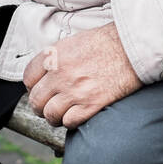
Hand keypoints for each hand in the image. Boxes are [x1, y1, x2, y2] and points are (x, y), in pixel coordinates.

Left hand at [23, 22, 141, 128]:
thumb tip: (46, 74)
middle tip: (49, 105)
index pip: (28, 78)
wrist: (133, 47)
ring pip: (50, 114)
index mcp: (54, 55)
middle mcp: (60, 74)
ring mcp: (75, 90)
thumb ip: (57, 58)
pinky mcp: (91, 104)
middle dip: (41, 106)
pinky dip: (70, 122)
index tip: (40, 89)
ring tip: (62, 113)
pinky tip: (77, 115)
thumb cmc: (108, 42)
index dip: (33, 87)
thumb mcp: (75, 41)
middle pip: (36, 100)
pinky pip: (69, 122)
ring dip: (54, 117)